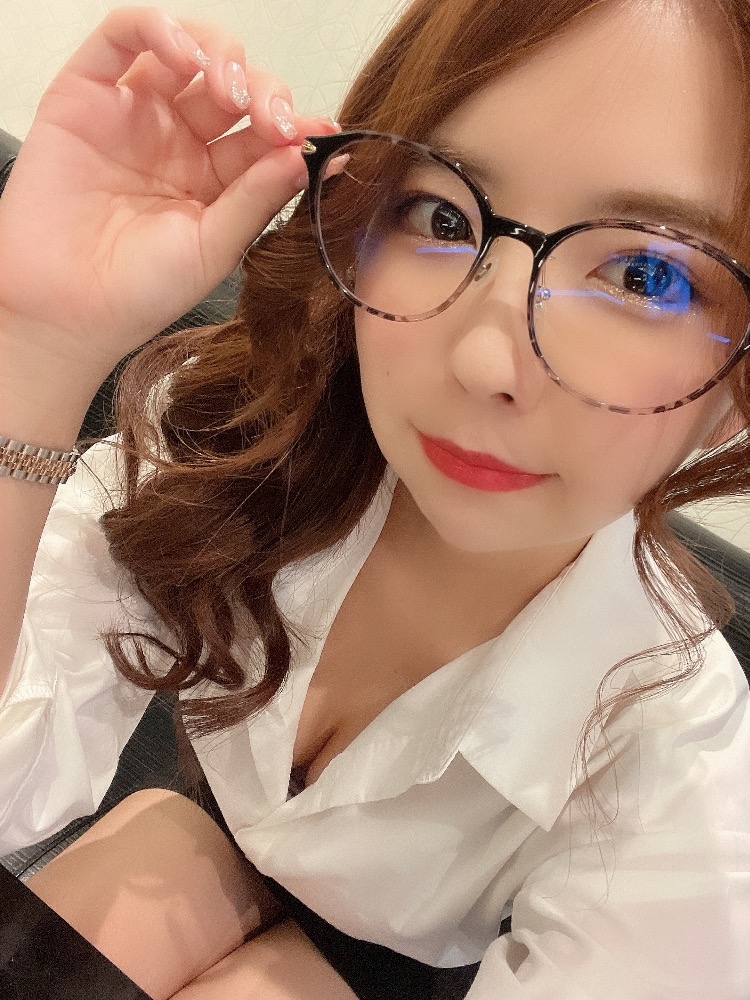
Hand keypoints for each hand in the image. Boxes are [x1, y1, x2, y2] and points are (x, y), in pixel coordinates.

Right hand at [0, 6, 336, 382]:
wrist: (69, 313)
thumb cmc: (140, 292)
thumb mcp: (214, 249)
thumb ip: (258, 200)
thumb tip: (307, 157)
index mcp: (214, 178)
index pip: (262, 133)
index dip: (294, 125)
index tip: (323, 134)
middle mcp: (177, 140)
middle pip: (233, 84)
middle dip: (264, 91)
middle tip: (270, 122)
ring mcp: (134, 114)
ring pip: (185, 48)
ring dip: (220, 55)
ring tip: (231, 92)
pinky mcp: (85, 95)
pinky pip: (121, 36)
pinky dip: (157, 28)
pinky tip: (186, 58)